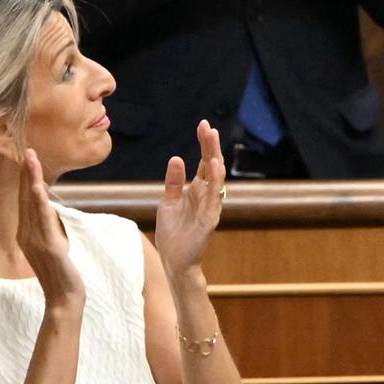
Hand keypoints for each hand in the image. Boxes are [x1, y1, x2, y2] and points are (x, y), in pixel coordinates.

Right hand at [17, 150, 84, 309]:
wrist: (63, 298)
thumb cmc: (60, 275)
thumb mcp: (53, 247)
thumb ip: (48, 229)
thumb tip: (49, 212)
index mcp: (27, 233)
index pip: (26, 200)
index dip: (27, 179)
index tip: (28, 159)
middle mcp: (26, 234)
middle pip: (25, 197)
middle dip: (26, 173)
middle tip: (27, 149)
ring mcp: (34, 239)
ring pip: (31, 203)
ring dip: (31, 180)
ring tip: (31, 159)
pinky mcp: (47, 245)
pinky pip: (42, 220)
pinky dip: (39, 202)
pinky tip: (38, 187)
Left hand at [156, 120, 226, 277]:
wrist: (173, 259)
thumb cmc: (173, 231)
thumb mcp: (168, 201)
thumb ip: (173, 182)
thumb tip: (176, 158)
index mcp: (197, 189)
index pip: (203, 162)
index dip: (204, 144)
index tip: (203, 125)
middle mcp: (206, 195)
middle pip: (211, 165)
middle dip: (210, 146)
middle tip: (208, 127)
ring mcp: (210, 206)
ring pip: (216, 179)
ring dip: (214, 159)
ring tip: (212, 140)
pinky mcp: (209, 219)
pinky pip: (213, 198)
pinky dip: (214, 182)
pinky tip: (212, 167)